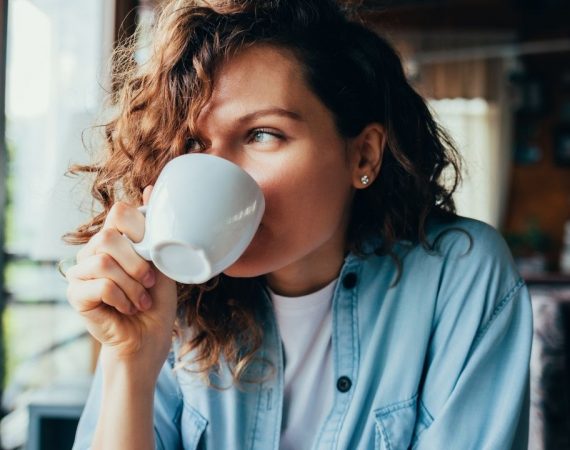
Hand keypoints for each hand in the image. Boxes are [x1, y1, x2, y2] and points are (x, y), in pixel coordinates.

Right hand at [65, 186, 177, 368]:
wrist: (149, 337)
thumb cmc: (157, 300)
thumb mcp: (163, 260)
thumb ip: (154, 229)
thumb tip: (149, 188)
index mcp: (114, 239)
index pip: (119, 212)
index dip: (140, 229)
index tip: (153, 254)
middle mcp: (93, 251)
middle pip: (109, 236)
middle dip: (138, 263)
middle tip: (150, 283)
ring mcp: (80, 271)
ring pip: (104, 261)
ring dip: (132, 285)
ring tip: (141, 300)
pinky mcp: (76, 294)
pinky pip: (99, 284)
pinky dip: (122, 297)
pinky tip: (128, 308)